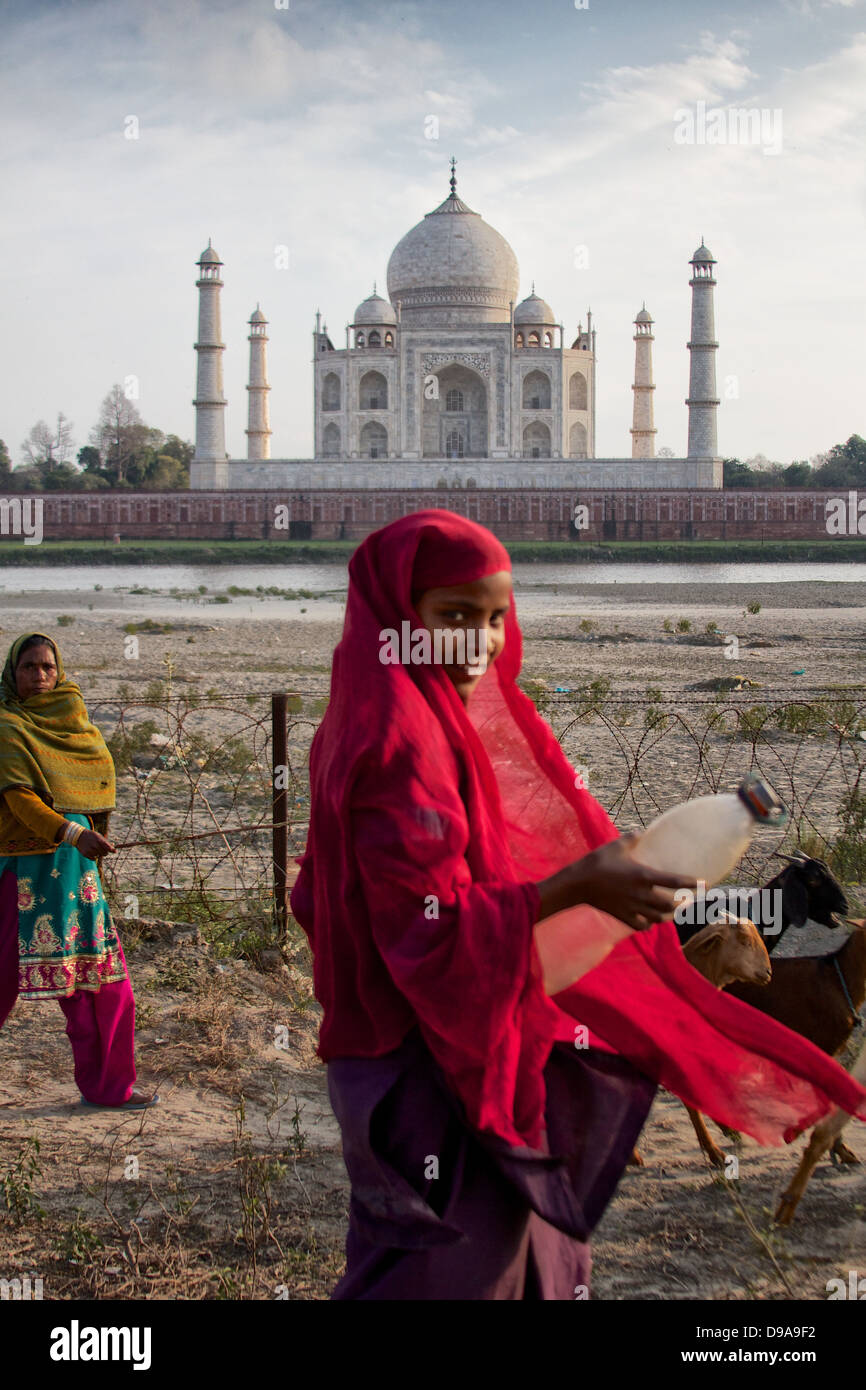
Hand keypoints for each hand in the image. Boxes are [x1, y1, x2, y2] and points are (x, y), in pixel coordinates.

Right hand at [76, 829, 115, 858]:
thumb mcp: (99, 836)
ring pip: (99, 856)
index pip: (108, 848)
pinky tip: (92, 851)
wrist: (79, 836)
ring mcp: (90, 850)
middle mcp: (95, 846)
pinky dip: (94, 856)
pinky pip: (94, 859)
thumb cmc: (92, 836)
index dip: (112, 850)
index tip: (115, 851)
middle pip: (105, 853)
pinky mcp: (85, 854)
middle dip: (105, 851)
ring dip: (98, 853)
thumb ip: (107, 843)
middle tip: (102, 848)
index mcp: (99, 840)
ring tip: (94, 848)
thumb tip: (115, 851)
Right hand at [571, 832, 696, 930]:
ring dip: (668, 915)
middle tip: (689, 899)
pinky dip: (650, 924)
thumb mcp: (616, 846)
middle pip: (671, 905)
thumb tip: (641, 832)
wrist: (578, 884)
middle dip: (683, 903)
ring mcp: (633, 907)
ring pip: (659, 917)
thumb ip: (632, 839)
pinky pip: (643, 925)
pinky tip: (650, 920)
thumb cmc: (598, 862)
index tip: (704, 883)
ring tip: (673, 910)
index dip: (692, 882)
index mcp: (643, 875)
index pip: (674, 881)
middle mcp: (642, 894)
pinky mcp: (624, 916)